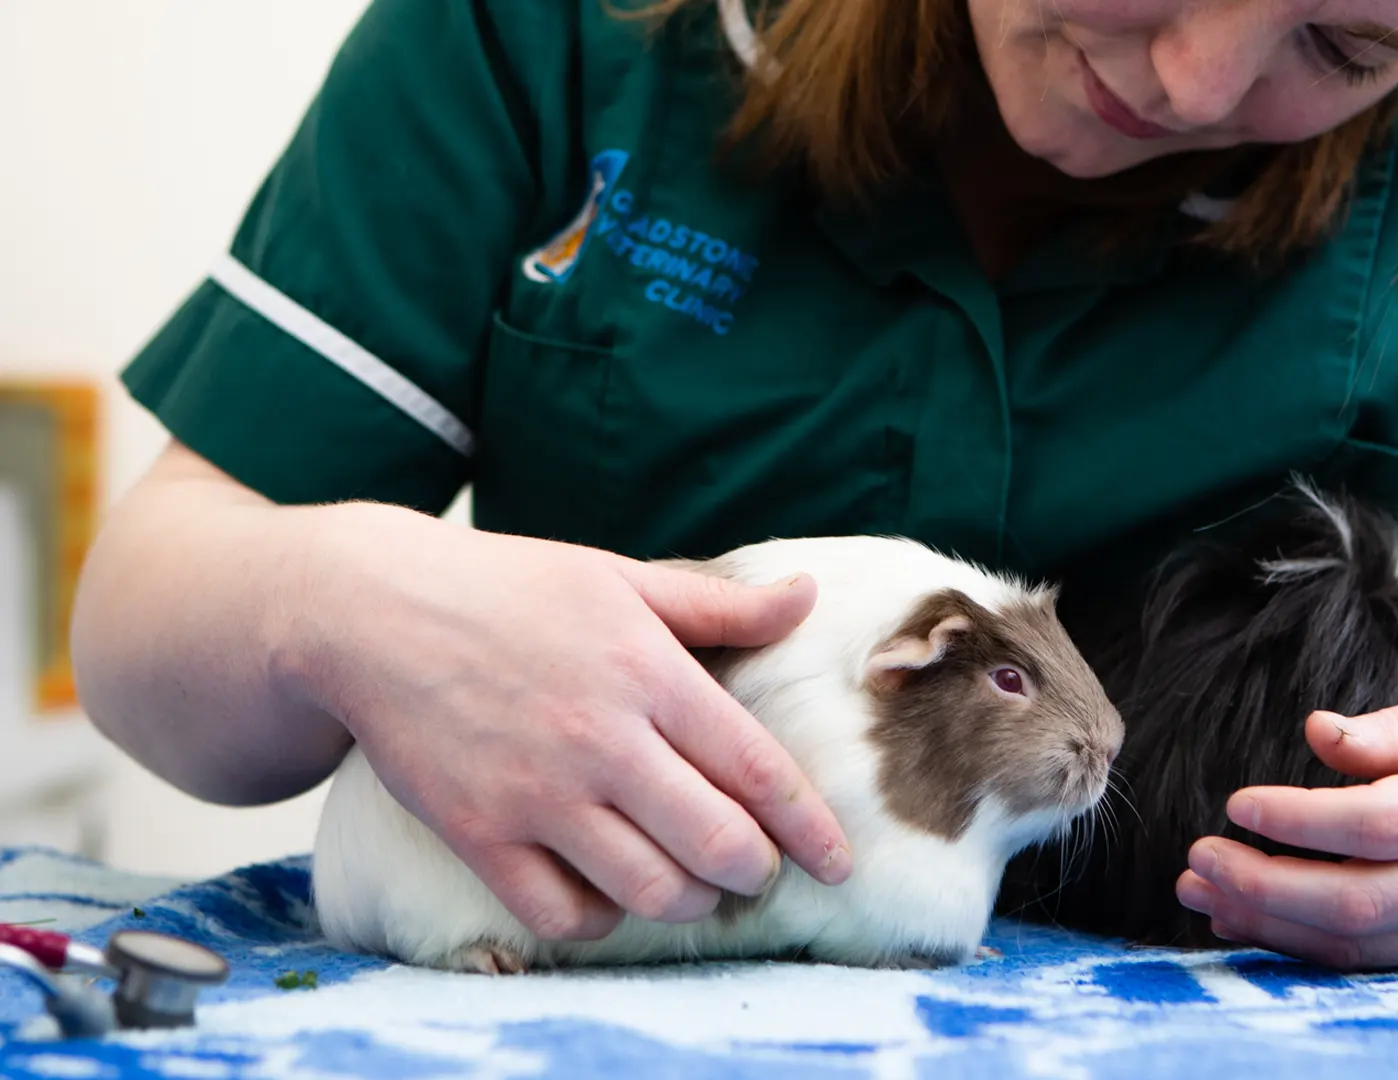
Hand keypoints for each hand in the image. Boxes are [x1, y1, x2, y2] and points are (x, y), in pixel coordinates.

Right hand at [287, 505, 852, 941]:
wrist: (370, 611)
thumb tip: (805, 597)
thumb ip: (720, 605)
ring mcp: (537, 792)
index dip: (809, 829)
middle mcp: (603, 740)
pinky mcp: (477, 832)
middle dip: (754, 872)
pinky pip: (562, 912)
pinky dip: (601, 918)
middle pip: (717, 844)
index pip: (759, 771)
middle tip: (755, 870)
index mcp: (650, 673)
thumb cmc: (510, 589)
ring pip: (650, 889)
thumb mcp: (622, 579)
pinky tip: (612, 892)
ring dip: (689, 901)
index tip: (838, 862)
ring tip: (695, 886)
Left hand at [1173, 687, 1397, 969]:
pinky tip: (1242, 919)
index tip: (1236, 801)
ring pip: (1358, 944)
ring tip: (1198, 890)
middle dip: (1265, 887)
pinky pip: (1371, 960)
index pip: (1380, 823)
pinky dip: (1299, 946)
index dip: (1299, 820)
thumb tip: (1314, 732)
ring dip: (1268, 924)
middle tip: (1196, 858)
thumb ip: (1397, 730)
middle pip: (1358, 902)